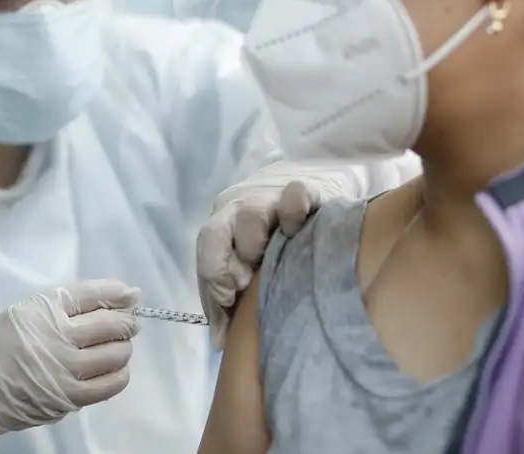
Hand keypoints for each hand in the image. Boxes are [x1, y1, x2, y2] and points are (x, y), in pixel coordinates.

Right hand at [0, 279, 140, 446]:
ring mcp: (63, 369)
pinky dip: (118, 372)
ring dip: (122, 347)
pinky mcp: (69, 397)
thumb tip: (127, 295)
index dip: (118, 294)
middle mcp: (55, 336)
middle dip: (125, 321)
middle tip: (123, 323)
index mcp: (42, 308)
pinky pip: (112, 383)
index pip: (93, 294)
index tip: (129, 296)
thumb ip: (71, 303)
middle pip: (111, 323)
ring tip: (111, 346)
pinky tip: (108, 368)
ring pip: (117, 353)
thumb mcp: (26, 311)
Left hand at [196, 156, 419, 348]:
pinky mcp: (305, 191)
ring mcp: (270, 198)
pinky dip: (293, 214)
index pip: (205, 253)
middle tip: (248, 288)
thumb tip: (221, 343)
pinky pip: (295, 197)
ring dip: (256, 244)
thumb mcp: (254, 262)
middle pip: (214, 233)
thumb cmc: (280, 235)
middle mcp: (238, 211)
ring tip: (275, 265)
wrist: (318, 180)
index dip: (212, 280)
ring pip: (250, 216)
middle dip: (228, 267)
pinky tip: (299, 232)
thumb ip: (233, 299)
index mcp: (222, 227)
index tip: (229, 302)